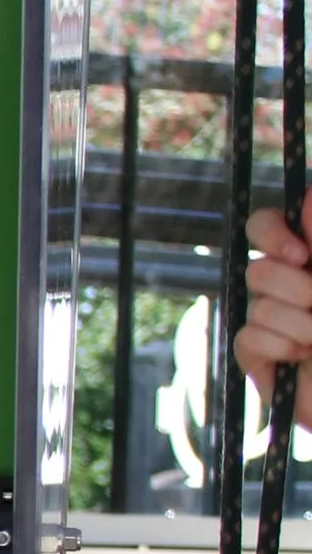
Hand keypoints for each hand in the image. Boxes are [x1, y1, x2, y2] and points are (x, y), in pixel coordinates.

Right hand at [235, 204, 311, 396]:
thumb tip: (309, 196)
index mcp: (304, 260)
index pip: (264, 226)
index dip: (273, 234)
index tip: (302, 255)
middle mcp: (281, 285)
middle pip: (258, 269)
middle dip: (296, 291)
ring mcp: (266, 320)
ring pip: (258, 307)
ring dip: (301, 326)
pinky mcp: (254, 355)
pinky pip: (248, 338)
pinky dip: (280, 348)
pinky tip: (303, 358)